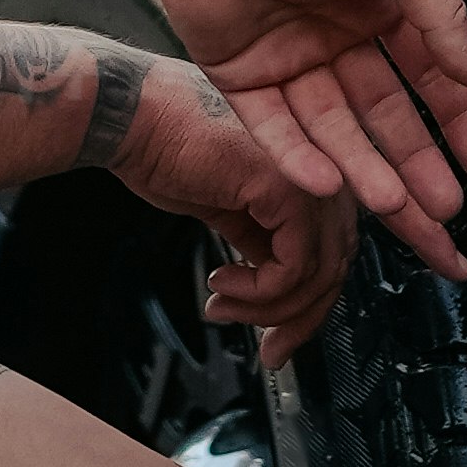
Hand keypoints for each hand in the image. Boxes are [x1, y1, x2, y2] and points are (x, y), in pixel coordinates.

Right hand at [121, 60, 353, 362]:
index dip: (309, 302)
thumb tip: (272, 284)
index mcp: (313, 166)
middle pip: (335, 266)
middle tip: (268, 349)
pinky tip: (223, 283)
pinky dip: (260, 293)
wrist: (131, 116)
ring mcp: (312, 175)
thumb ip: (260, 239)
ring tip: (226, 309)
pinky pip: (293, 268)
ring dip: (269, 310)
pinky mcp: (286, 189)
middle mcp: (323, 168)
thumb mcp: (228, 206)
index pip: (333, 248)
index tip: (278, 337)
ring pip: (318, 275)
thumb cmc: (166, 145)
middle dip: (299, 319)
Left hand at [140, 0, 466, 266]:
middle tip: (444, 208)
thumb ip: (442, 13)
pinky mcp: (242, 77)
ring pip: (334, 131)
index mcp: (382, 5)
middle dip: (417, 164)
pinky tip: (328, 183)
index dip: (456, 120)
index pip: (429, 76)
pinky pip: (275, 129)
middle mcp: (340, 39)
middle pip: (385, 117)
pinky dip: (300, 158)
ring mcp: (291, 61)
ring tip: (395, 205)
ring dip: (364, 169)